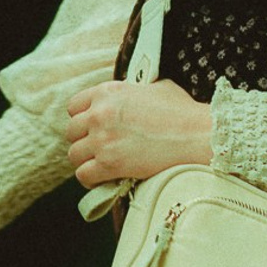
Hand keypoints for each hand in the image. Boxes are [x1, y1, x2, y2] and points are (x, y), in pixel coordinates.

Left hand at [65, 78, 211, 190]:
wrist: (196, 135)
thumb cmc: (182, 112)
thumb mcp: (155, 87)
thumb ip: (135, 91)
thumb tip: (135, 97)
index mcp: (109, 91)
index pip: (74, 105)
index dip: (82, 117)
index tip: (91, 127)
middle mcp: (100, 113)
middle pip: (71, 131)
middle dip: (83, 140)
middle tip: (98, 148)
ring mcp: (102, 139)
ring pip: (74, 154)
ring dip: (86, 160)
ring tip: (101, 164)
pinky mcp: (109, 164)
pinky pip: (83, 175)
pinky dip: (91, 179)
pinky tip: (102, 178)